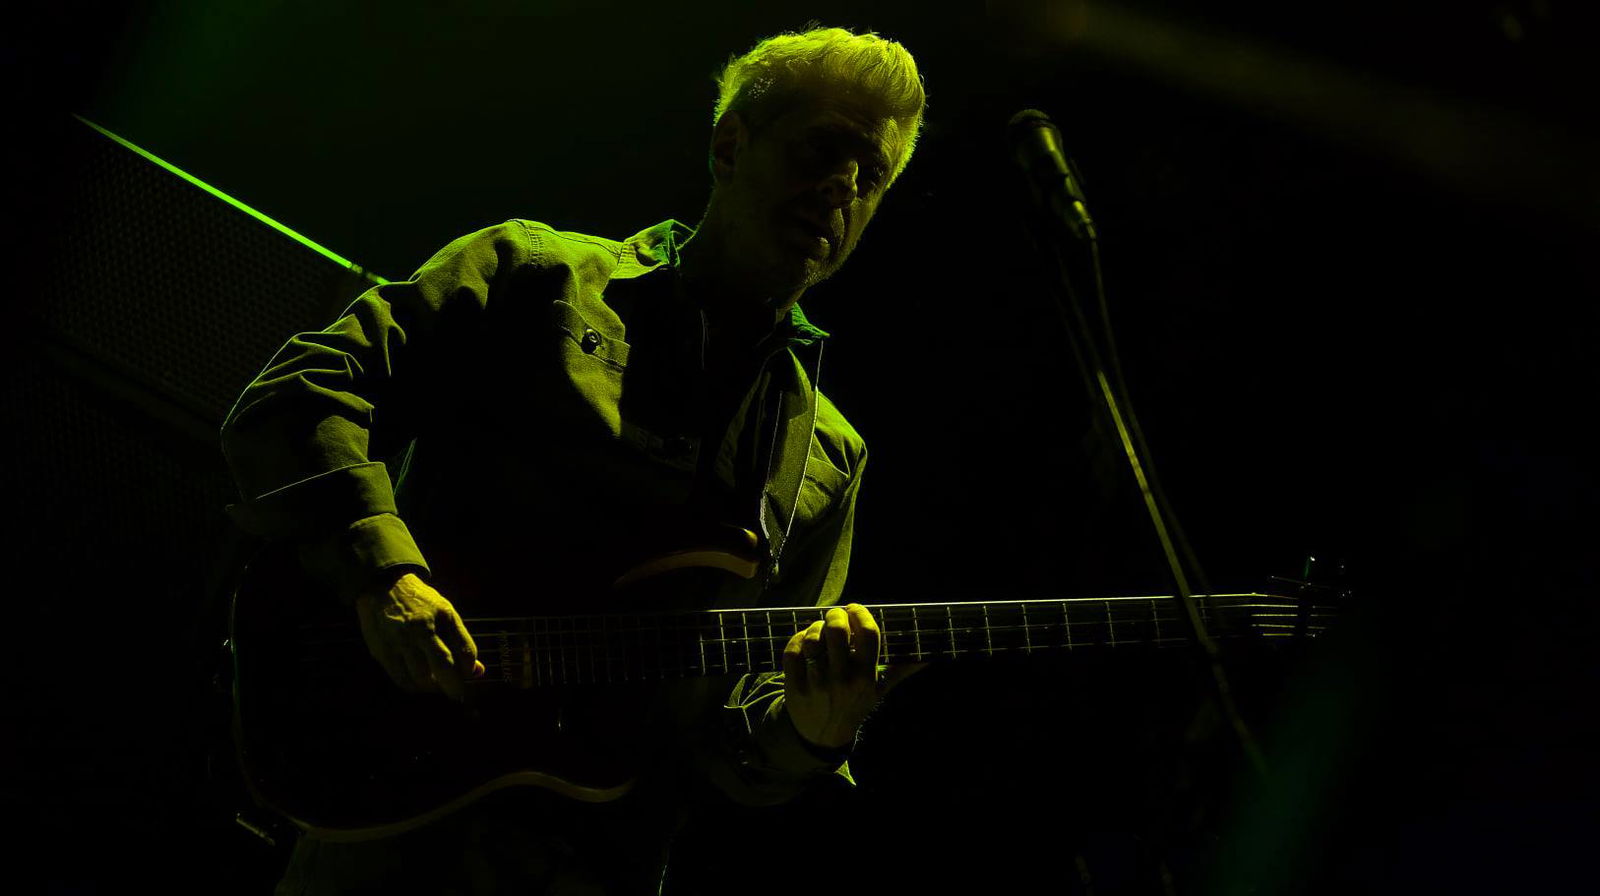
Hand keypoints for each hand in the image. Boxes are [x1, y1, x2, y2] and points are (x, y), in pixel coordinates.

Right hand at [354, 571, 482, 701]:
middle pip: (443, 666)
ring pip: (421, 679)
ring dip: (432, 688)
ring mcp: (398, 641)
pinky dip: (413, 686)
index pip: (464, 651)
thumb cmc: (421, 604)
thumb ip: (461, 642)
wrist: (383, 587)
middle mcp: (419, 629)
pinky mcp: (381, 651)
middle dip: (454, 686)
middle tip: (457, 694)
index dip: (469, 669)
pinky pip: (401, 679)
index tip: (468, 674)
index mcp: (441, 616)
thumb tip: (476, 672)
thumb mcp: (446, 613)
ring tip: (436, 684)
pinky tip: (419, 682)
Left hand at [781, 604, 926, 749]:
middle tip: (835, 616)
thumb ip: (901, 669)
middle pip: (836, 630)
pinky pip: (792, 651)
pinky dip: (797, 640)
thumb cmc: (854, 704)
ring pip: (812, 639)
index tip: (855, 609)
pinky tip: (805, 642)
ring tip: (820, 630)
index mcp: (866, 678)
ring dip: (815, 627)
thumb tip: (928, 656)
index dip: (861, 613)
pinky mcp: (794, 686)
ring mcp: (817, 684)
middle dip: (835, 615)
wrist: (822, 736)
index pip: (868, 633)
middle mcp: (842, 681)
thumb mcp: (879, 690)